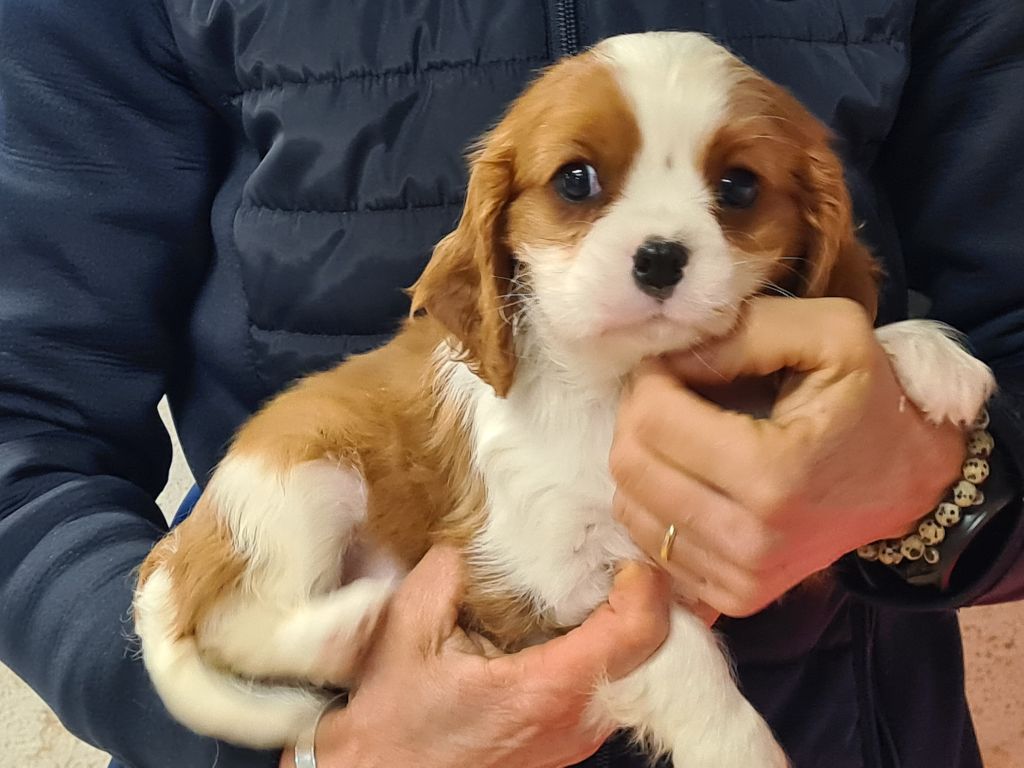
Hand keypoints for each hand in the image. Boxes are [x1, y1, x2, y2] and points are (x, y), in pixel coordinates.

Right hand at [297, 545, 669, 767]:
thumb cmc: (393, 715)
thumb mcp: (411, 624)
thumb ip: (455, 565)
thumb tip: (491, 525)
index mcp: (546, 690)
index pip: (639, 631)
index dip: (647, 579)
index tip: (627, 544)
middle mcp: (577, 721)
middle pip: (653, 647)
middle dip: (645, 589)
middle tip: (623, 543)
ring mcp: (579, 735)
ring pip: (641, 666)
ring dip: (630, 614)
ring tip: (604, 568)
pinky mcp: (572, 736)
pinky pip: (616, 680)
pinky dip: (612, 640)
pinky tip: (584, 610)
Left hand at [610, 297, 964, 617]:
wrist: (908, 482)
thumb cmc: (867, 399)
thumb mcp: (829, 335)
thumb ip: (744, 332)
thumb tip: (666, 357)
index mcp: (773, 473)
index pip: (651, 419)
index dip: (652, 378)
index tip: (678, 365)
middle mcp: (750, 539)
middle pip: (630, 465)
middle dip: (638, 416)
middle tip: (673, 395)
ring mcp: (740, 577)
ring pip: (629, 506)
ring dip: (643, 459)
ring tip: (685, 436)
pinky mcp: (733, 598)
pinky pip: (650, 543)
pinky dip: (657, 503)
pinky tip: (692, 478)